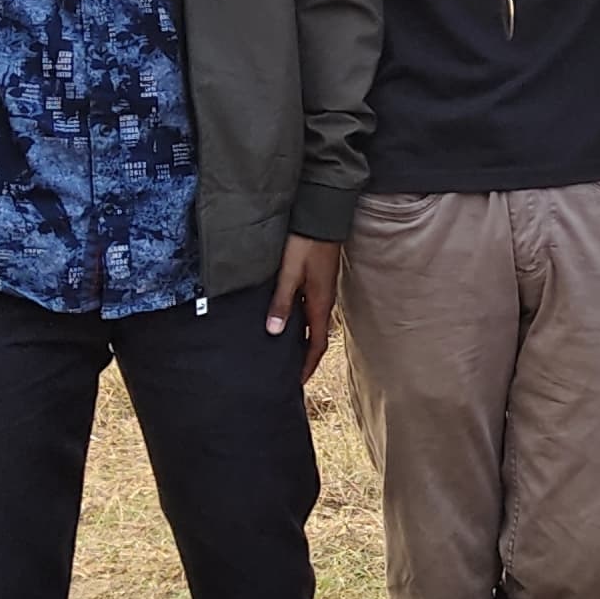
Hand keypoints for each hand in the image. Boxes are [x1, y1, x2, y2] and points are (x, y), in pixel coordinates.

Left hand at [270, 234, 343, 381]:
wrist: (322, 215)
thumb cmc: (306, 243)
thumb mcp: (290, 273)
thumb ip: (282, 302)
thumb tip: (274, 332)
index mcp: (320, 304)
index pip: (317, 344)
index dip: (307, 366)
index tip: (296, 383)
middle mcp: (324, 301)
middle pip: (316, 337)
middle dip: (303, 357)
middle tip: (287, 371)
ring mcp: (322, 290)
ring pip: (312, 323)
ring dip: (301, 339)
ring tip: (283, 350)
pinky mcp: (317, 280)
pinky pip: (309, 309)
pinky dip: (300, 322)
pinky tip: (285, 320)